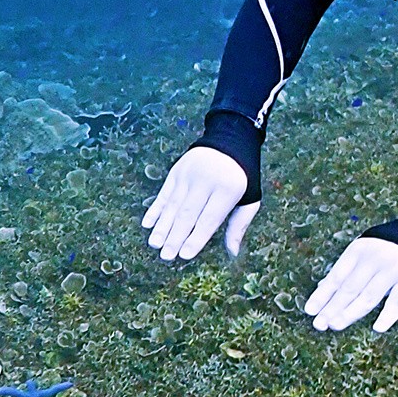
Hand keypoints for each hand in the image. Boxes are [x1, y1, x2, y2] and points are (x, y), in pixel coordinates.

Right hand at [142, 147, 257, 260]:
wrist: (231, 140)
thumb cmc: (241, 177)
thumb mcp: (250, 198)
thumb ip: (239, 224)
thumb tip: (232, 252)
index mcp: (228, 189)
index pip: (209, 218)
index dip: (196, 238)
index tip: (185, 255)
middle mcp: (207, 180)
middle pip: (188, 213)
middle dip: (175, 236)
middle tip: (166, 255)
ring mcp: (190, 174)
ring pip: (173, 204)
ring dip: (162, 225)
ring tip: (155, 244)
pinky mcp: (177, 170)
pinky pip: (164, 193)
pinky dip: (155, 209)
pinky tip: (147, 224)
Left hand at [304, 236, 397, 332]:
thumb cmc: (385, 248)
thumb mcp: (362, 252)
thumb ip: (345, 270)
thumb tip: (321, 289)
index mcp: (359, 251)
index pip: (337, 276)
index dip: (322, 294)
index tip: (310, 311)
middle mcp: (375, 258)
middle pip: (350, 288)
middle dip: (333, 307)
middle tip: (320, 324)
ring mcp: (394, 268)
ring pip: (369, 296)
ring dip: (351, 313)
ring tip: (336, 325)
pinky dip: (388, 315)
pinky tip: (378, 328)